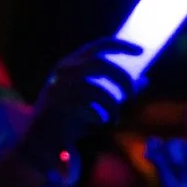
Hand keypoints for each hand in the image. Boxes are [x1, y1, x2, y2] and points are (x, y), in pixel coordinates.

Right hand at [22, 38, 138, 165]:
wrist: (42, 141)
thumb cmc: (71, 119)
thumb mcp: (97, 101)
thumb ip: (117, 90)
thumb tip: (145, 80)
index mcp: (71, 63)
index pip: (99, 46)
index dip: (121, 46)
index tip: (142, 51)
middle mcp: (63, 71)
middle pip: (101, 64)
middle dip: (123, 79)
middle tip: (132, 95)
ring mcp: (59, 87)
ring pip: (98, 89)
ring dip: (112, 105)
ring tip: (114, 119)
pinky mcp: (58, 107)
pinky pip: (92, 109)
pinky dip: (103, 117)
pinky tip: (102, 124)